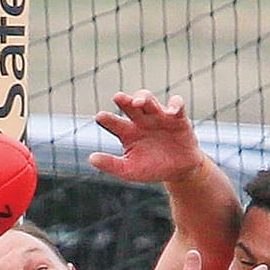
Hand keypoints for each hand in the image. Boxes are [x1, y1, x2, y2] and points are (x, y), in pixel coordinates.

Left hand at [88, 90, 206, 184]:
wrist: (178, 172)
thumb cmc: (151, 169)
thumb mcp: (129, 170)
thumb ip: (111, 164)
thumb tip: (91, 158)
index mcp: (127, 132)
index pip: (114, 122)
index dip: (107, 119)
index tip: (100, 117)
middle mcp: (141, 121)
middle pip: (131, 105)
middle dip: (125, 100)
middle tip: (118, 98)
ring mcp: (159, 117)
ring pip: (149, 100)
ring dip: (143, 98)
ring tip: (138, 103)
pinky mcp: (178, 118)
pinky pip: (176, 105)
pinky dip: (174, 105)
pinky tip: (170, 112)